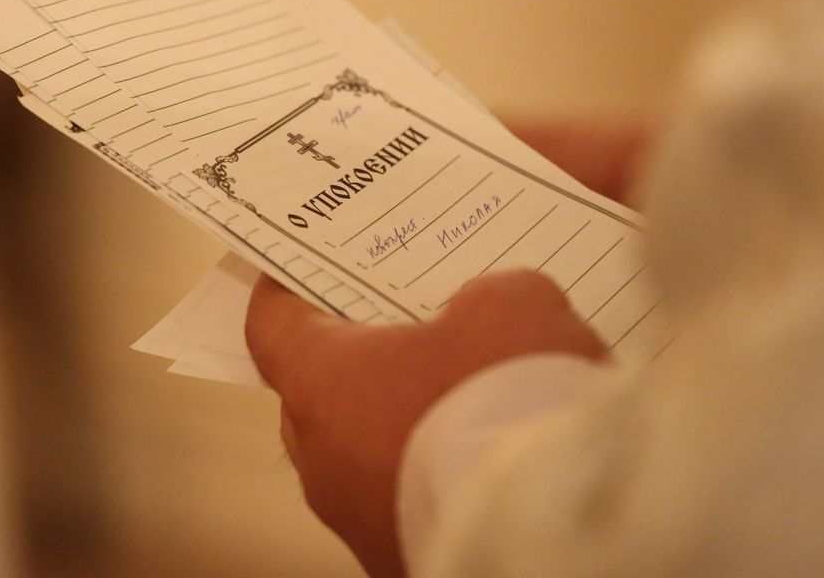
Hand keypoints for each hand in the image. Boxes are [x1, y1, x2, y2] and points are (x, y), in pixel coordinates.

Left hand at [245, 121, 649, 576]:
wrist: (550, 529)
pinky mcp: (397, 562)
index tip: (295, 274)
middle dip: (355, 367)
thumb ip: (482, 299)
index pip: (272, 328)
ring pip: (360, 459)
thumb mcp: (511, 307)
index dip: (284, 296)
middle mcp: (322, 460)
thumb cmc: (506, 400)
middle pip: (317, 398)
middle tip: (400, 333)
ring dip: (397, 430)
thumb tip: (480, 320)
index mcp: (322, 384)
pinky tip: (483, 461)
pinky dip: (430, 478)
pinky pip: (402, 503)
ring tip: (460, 401)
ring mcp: (355, 522)